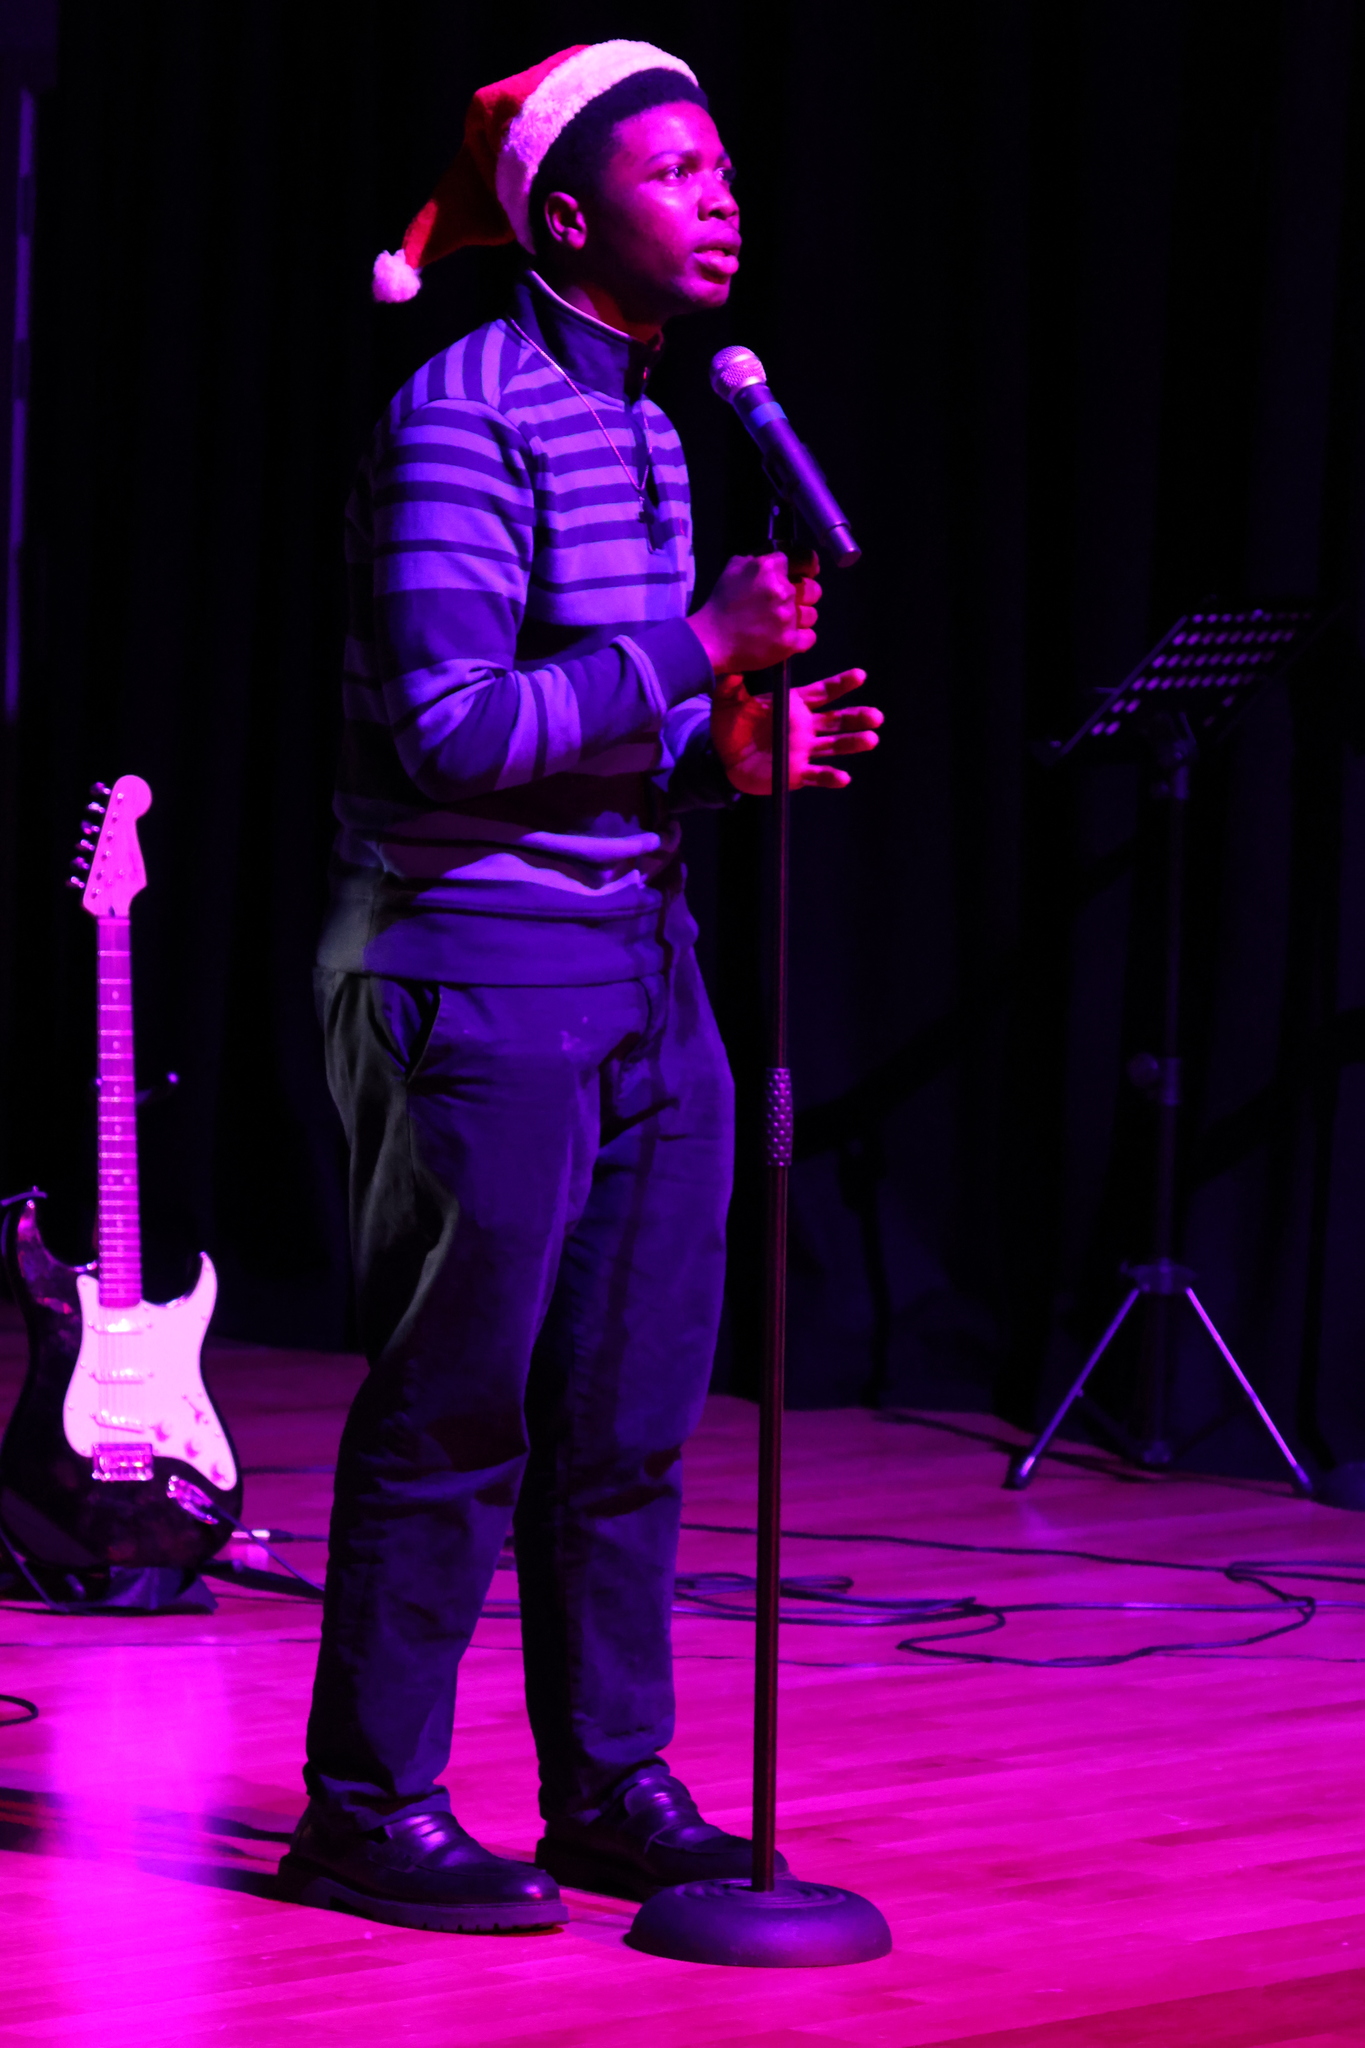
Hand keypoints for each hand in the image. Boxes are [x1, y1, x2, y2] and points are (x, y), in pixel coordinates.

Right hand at [688, 551, 820, 673]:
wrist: (711, 641)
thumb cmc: (721, 604)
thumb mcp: (733, 568)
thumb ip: (758, 560)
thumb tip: (778, 560)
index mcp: (769, 568)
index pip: (803, 560)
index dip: (807, 566)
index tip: (809, 572)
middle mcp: (782, 591)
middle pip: (813, 589)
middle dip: (805, 594)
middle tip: (790, 602)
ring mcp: (787, 618)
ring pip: (812, 615)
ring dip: (801, 618)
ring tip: (783, 622)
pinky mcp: (789, 642)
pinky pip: (810, 637)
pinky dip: (800, 638)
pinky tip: (786, 637)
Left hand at [711, 668, 881, 793]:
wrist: (722, 759)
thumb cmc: (730, 726)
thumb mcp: (728, 702)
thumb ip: (731, 686)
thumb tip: (730, 670)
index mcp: (794, 705)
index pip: (823, 692)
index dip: (842, 684)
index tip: (860, 676)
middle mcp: (805, 727)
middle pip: (838, 720)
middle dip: (857, 717)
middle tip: (876, 716)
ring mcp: (804, 750)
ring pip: (835, 745)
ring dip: (853, 743)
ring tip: (871, 739)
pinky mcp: (797, 773)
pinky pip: (817, 775)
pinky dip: (830, 777)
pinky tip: (843, 777)